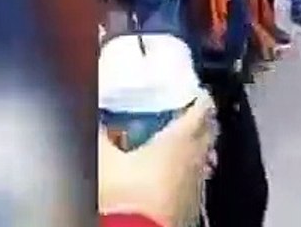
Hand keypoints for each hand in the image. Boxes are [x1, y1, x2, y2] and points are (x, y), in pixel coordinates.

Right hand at [98, 92, 216, 226]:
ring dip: (193, 149)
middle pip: (206, 134)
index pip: (201, 110)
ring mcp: (196, 187)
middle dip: (198, 122)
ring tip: (177, 144)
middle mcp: (196, 161)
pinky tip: (170, 178)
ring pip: (202, 159)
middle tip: (185, 114)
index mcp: (182, 141)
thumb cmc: (124, 197)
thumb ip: (98, 132)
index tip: (193, 92)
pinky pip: (193, 183)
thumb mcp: (102, 159)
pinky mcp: (190, 208)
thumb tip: (93, 116)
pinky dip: (185, 174)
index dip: (198, 98)